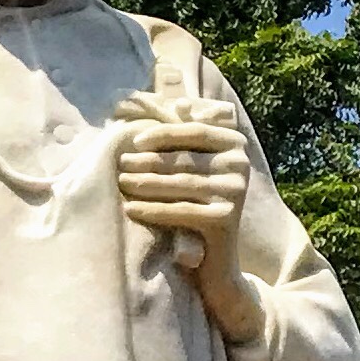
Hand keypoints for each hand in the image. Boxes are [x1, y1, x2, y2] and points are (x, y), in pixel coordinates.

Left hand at [117, 98, 244, 253]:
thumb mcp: (198, 164)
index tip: (134, 140)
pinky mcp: (226, 219)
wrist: (217, 257)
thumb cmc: (199, 202)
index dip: (163, 133)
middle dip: (148, 161)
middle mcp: (240, 164)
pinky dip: (153, 210)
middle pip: (184, 159)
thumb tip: (178, 103)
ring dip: (145, 183)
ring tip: (121, 182)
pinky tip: (131, 209)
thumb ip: (189, 133)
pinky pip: (181, 211)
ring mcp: (235, 192)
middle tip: (120, 164)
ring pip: (180, 183)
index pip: (194, 131)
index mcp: (234, 143)